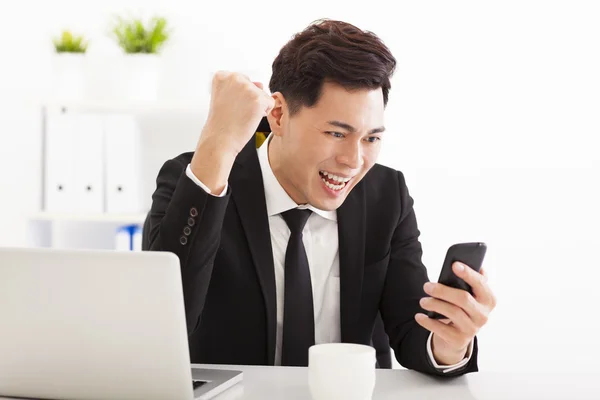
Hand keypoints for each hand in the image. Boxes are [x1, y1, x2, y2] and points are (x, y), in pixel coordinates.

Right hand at [190, 71, 274, 192]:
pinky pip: (270, 103)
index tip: (229, 105)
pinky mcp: (258, 98)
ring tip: (242, 115)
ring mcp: (247, 87)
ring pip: (262, 95)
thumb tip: (260, 84)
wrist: (219, 140)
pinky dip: (263, 113)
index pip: (241, 80)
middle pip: (253, 86)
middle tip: (235, 112)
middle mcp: (234, 77)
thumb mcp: (224, 98)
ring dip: (256, 107)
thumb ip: (240, 87)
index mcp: (222, 76)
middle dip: (249, 100)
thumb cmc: (221, 123)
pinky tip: (249, 118)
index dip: (238, 96)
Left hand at [415, 262, 496, 364]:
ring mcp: (472, 329)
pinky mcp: (459, 340)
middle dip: (443, 290)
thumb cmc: (463, 307)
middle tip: (426, 286)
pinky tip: (419, 316)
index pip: (480, 283)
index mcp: (488, 299)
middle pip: (463, 298)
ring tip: (422, 301)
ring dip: (434, 304)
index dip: (468, 274)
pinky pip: (441, 329)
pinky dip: (428, 322)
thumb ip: (470, 280)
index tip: (454, 265)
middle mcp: (483, 315)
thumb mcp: (469, 294)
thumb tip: (466, 262)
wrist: (459, 335)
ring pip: (452, 313)